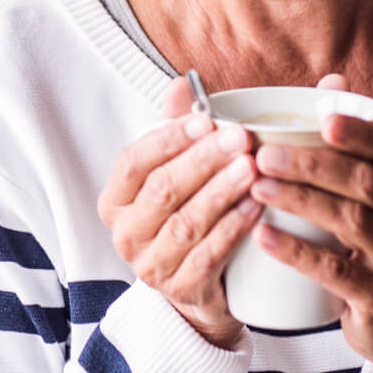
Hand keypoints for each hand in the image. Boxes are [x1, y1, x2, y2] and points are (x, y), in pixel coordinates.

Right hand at [97, 76, 261, 347]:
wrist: (198, 286)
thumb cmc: (184, 212)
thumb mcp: (174, 169)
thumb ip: (175, 127)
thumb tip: (180, 83)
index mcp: (115, 200)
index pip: (133, 162)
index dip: (169, 138)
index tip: (206, 119)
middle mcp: (126, 234)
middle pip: (162, 190)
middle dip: (203, 161)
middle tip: (240, 137)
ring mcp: (151, 266)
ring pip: (187, 223)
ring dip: (221, 191)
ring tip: (251, 168)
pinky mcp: (182, 289)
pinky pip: (209, 255)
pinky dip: (234, 227)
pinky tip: (256, 206)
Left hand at [249, 74, 372, 372]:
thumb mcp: (372, 194)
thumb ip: (349, 142)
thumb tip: (331, 77)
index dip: (359, 131)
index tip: (322, 117)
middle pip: (363, 181)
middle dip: (312, 163)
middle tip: (263, 154)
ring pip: (351, 220)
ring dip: (301, 200)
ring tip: (257, 187)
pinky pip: (337, 271)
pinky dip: (298, 252)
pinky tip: (265, 237)